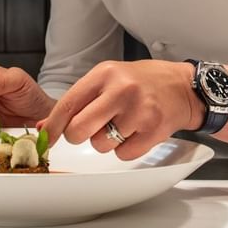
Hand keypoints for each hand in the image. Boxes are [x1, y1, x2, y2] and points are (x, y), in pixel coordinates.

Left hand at [38, 60, 203, 160]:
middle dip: (79, 136)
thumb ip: (79, 99)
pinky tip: (135, 132)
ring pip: (101, 145)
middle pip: (79, 130)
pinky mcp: (153, 130)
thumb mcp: (108, 78)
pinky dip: (125, 149)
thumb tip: (45, 125)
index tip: (45, 137)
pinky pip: (123, 154)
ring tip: (121, 124)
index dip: (53, 125)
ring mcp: (138, 111)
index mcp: (105, 74)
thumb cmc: (141, 82)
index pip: (68, 104)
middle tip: (90, 129)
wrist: (181, 86)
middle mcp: (121, 90)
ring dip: (106, 141)